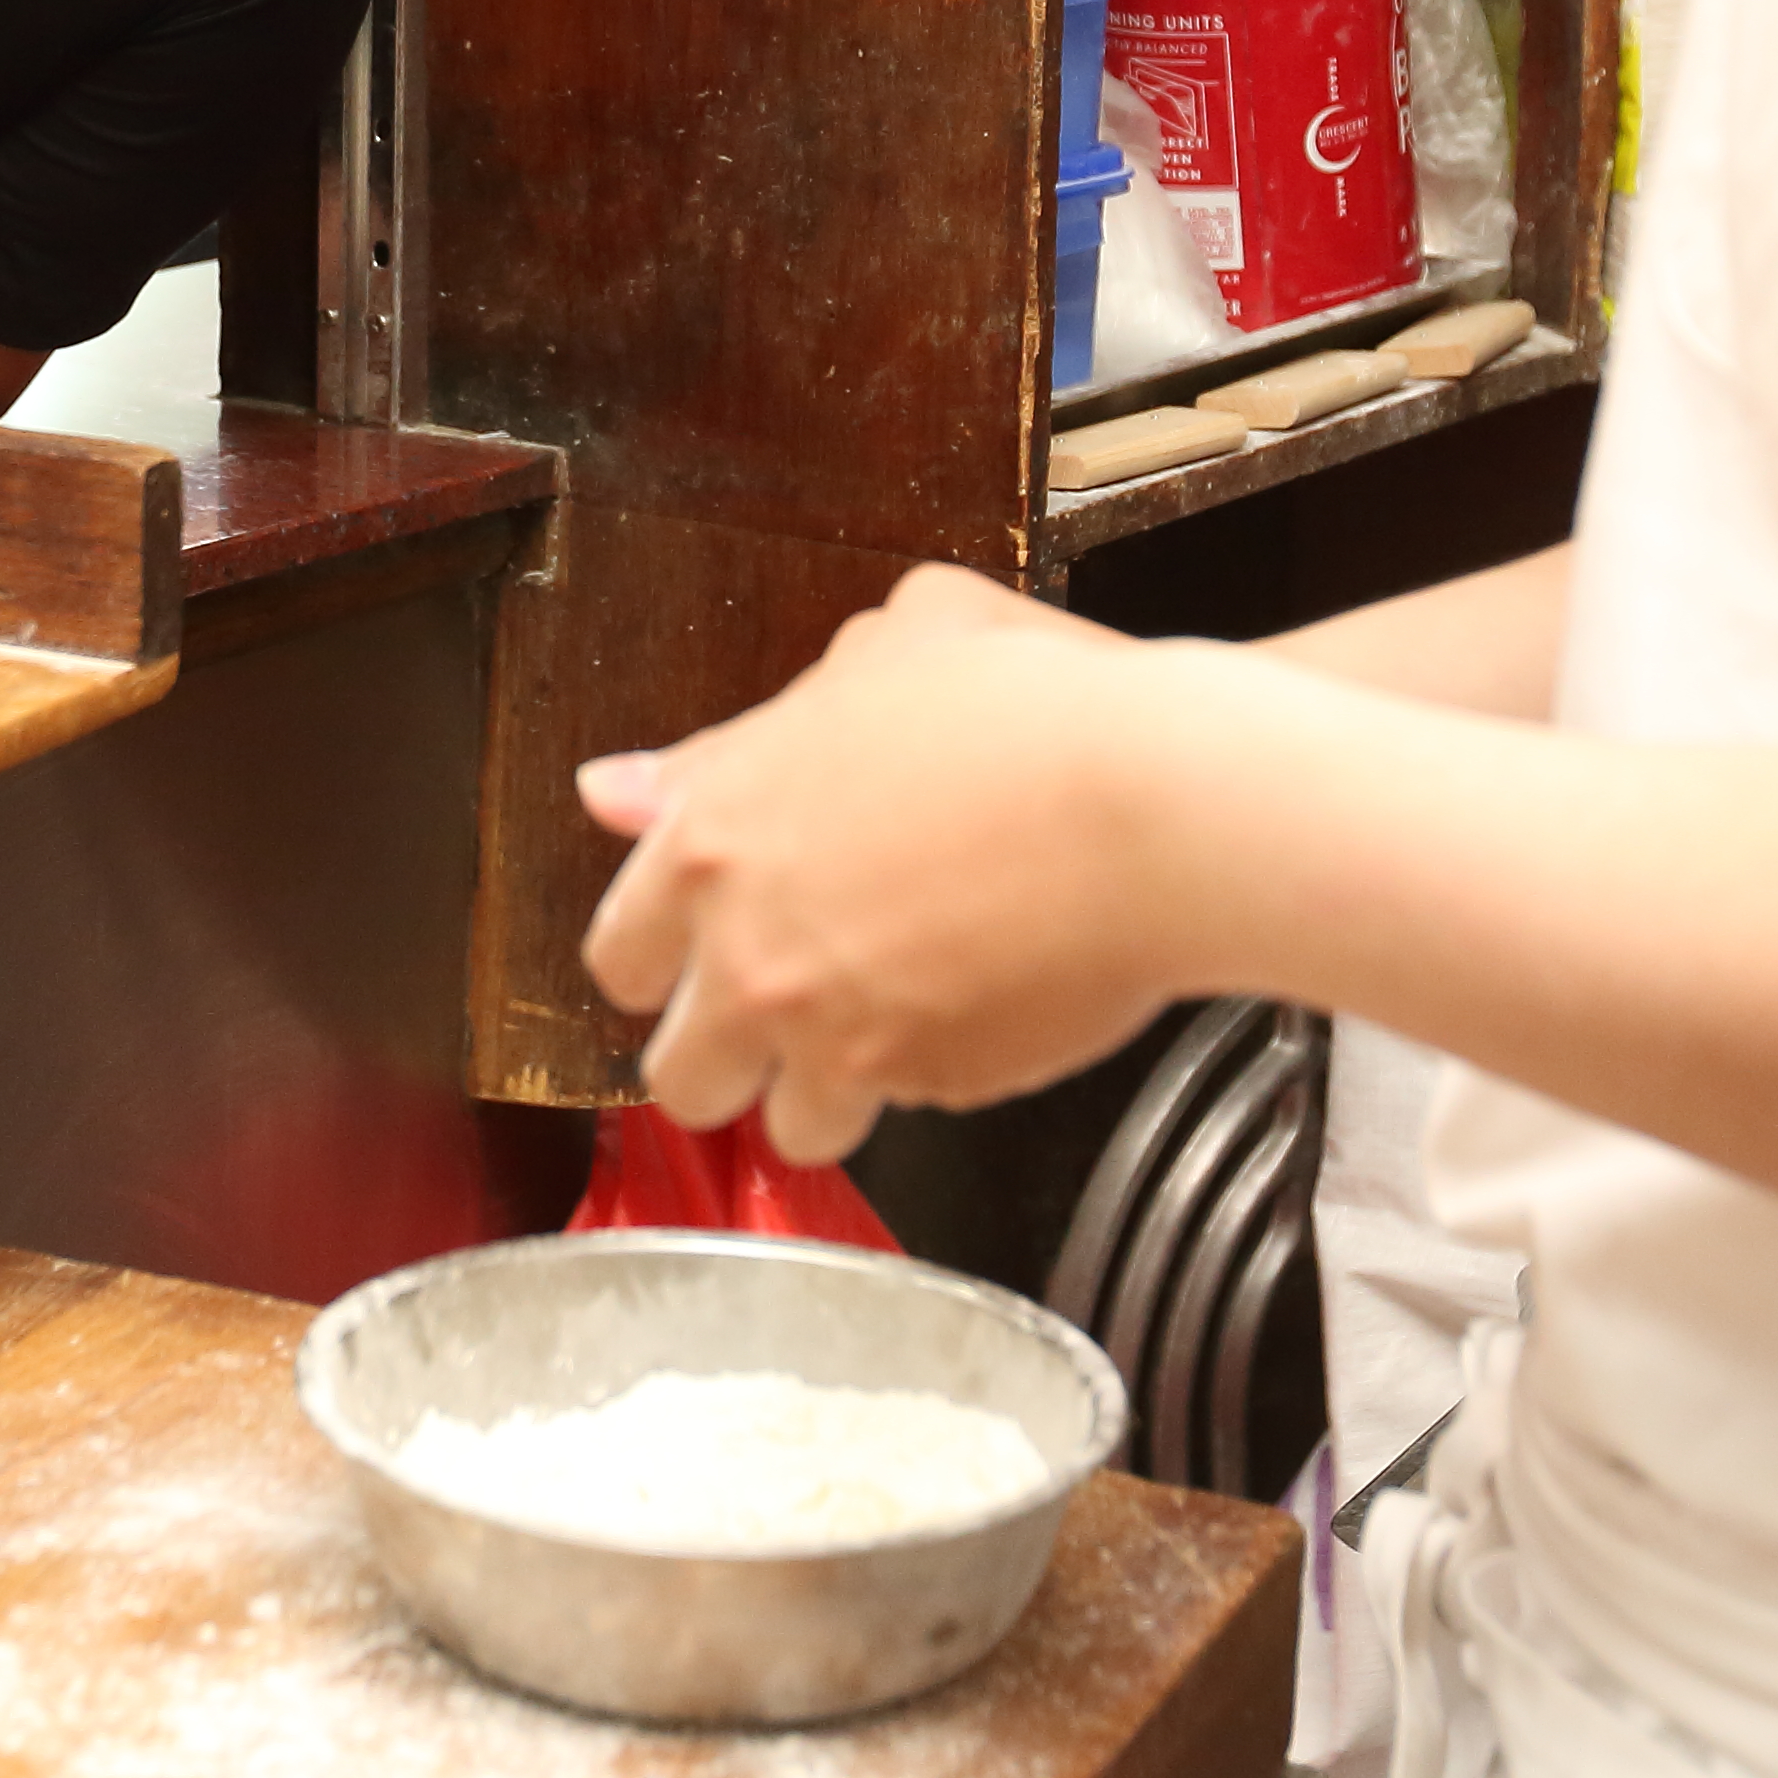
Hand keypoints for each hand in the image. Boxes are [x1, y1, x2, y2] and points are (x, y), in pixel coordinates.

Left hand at [575, 564, 1214, 1164]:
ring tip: (878, 1037)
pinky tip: (978, 1003)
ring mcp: (838, 1036)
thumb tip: (621, 790)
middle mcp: (754, 956)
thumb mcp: (882, 651)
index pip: (620, 950)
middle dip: (720, 1060)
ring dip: (821, 1094)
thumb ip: (735, 740)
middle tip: (774, 1026)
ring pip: (786, 1126)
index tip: (688, 964)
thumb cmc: (1034, 708)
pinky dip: (932, 1077)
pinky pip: (906, 1111)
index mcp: (716, 839)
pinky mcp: (932, 1088)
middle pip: (677, 1076)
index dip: (660, 961)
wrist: (1156, 805)